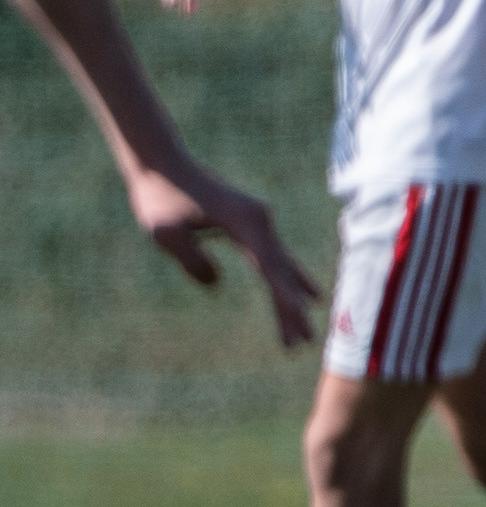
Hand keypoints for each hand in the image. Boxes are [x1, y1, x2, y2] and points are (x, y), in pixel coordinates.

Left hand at [131, 162, 325, 347]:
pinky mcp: (252, 222)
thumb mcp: (165, 232)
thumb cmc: (159, 196)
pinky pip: (275, 257)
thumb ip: (191, 260)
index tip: (299, 321)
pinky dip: (286, 279)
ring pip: (281, 266)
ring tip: (304, 330)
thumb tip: (216, 283)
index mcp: (244, 222)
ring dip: (292, 297)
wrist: (161, 164)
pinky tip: (303, 291)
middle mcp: (260, 221)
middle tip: (301, 342)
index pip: (271, 267)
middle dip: (291, 308)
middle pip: (282, 271)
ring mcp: (259, 220)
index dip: (285, 297)